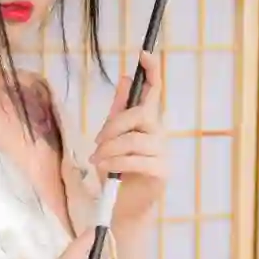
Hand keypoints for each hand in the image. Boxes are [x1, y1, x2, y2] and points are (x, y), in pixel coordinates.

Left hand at [90, 51, 166, 231]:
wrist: (123, 205)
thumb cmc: (119, 170)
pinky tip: (105, 169)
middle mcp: (159, 133)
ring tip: (98, 160)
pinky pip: (135, 160)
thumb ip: (119, 111)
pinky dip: (115, 163)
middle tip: (96, 142)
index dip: (152, 71)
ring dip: (110, 149)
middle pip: (140, 116)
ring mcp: (162, 152)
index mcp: (148, 122)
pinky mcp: (160, 172)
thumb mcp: (113, 137)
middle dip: (113, 127)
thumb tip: (125, 78)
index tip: (144, 53)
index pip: (154, 92)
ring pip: (134, 140)